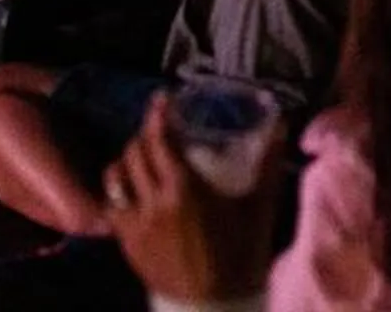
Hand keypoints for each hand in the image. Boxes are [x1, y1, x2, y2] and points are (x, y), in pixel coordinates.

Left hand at [104, 95, 281, 305]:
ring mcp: (135, 225)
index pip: (159, 140)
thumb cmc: (240, 257)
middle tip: (159, 127)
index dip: (157, 115)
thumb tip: (278, 124)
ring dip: (127, 159)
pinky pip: (111, 206)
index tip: (162, 100)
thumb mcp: (259, 208)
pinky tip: (132, 190)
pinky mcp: (127, 244)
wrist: (214, 307)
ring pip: (115, 177)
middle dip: (144, 133)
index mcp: (184, 191)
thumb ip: (267, 164)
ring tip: (141, 156)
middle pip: (134, 153)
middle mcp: (153, 203)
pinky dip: (119, 190)